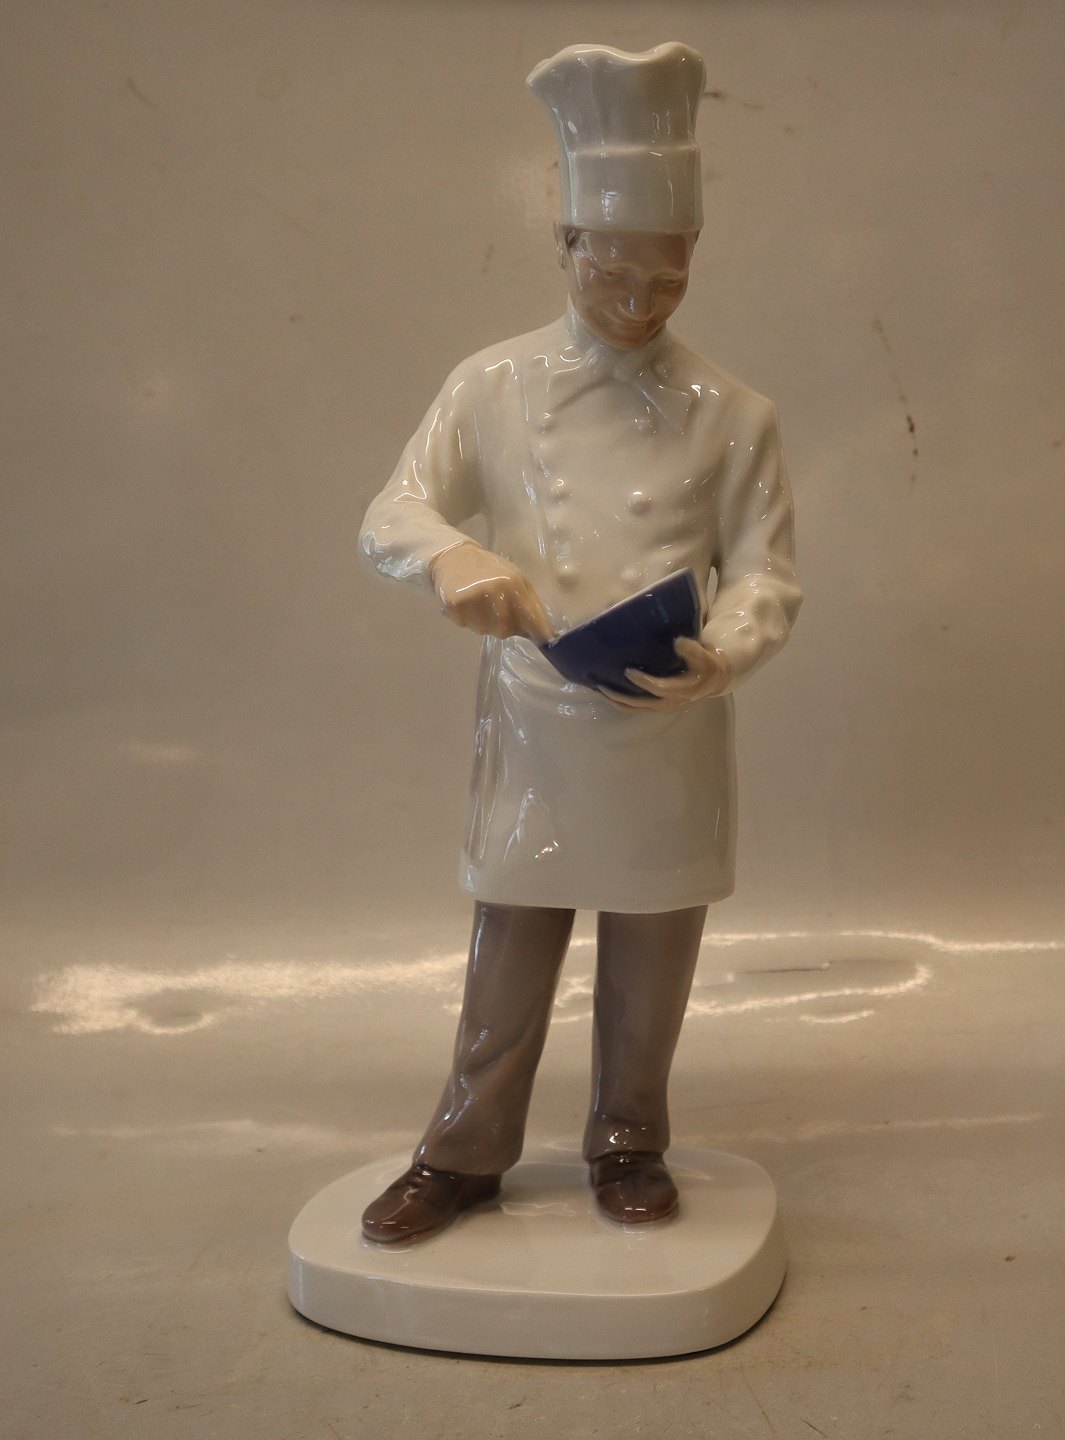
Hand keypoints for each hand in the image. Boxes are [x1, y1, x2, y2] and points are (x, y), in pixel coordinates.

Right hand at [429, 542, 553, 642]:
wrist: (455, 556)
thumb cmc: (489, 570)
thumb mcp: (513, 579)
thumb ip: (528, 604)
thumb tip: (542, 633)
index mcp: (513, 582)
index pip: (530, 616)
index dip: (538, 632)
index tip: (544, 642)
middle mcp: (494, 589)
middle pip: (505, 630)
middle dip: (502, 628)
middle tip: (496, 614)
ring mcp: (473, 596)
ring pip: (483, 630)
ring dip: (482, 623)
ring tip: (478, 606)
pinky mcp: (455, 602)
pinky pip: (464, 625)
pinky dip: (465, 619)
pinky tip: (465, 604)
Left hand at [601, 636, 730, 710]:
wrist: (712, 680)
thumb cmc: (705, 664)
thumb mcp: (703, 655)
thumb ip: (691, 650)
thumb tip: (677, 641)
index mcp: (681, 689)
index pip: (658, 688)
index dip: (642, 681)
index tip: (627, 670)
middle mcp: (670, 702)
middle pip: (640, 703)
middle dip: (619, 696)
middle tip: (601, 685)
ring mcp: (661, 706)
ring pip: (634, 708)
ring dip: (616, 701)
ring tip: (598, 689)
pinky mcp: (656, 706)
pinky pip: (635, 707)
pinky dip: (620, 701)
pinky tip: (607, 692)